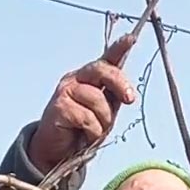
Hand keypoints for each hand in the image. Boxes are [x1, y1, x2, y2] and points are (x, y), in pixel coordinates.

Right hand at [27, 35, 136, 172]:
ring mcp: (66, 91)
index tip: (131, 39)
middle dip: (119, 84)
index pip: (106, 59)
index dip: (118, 48)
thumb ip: (113, 98)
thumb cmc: (81, 129)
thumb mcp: (104, 112)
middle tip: (129, 99)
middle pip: (103, 71)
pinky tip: (84, 135)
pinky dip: (92, 132)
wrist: (57, 150)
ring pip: (98, 101)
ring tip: (93, 131)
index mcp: (89, 78)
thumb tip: (128, 92)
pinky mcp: (59, 106)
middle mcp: (76, 79)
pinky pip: (88, 118)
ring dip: (102, 122)